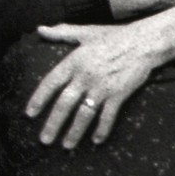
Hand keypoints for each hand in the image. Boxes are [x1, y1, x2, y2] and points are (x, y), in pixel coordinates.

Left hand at [26, 23, 161, 148]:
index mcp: (74, 61)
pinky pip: (108, 116)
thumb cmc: (115, 36)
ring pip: (84, 114)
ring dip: (74, 132)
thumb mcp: (86, 32)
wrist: (145, 42)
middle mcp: (85, 76)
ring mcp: (102, 86)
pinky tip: (96, 141)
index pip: (50, 83)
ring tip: (66, 146)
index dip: (38, 99)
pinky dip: (102, 129)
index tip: (29, 114)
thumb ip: (62, 32)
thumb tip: (40, 29)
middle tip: (44, 140)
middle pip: (64, 104)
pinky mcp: (119, 94)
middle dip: (53, 124)